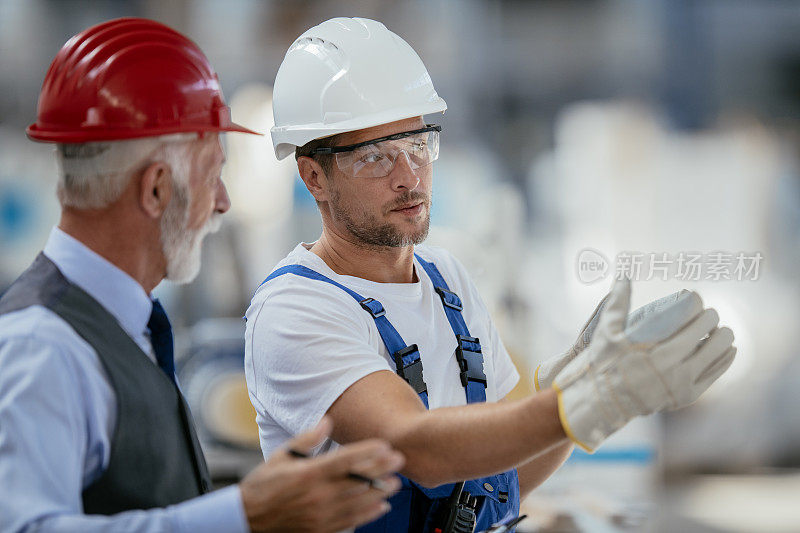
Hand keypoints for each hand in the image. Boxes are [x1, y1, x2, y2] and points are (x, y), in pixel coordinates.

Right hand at [240, 417, 404, 531]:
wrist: (248, 520)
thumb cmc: (262, 487)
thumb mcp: (280, 456)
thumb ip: (307, 439)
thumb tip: (327, 422)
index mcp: (308, 474)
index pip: (345, 460)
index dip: (368, 452)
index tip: (385, 445)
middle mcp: (318, 495)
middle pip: (358, 481)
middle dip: (381, 470)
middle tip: (398, 461)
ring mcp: (321, 515)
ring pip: (359, 502)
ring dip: (380, 491)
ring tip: (395, 483)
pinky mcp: (322, 530)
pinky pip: (352, 521)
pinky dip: (369, 514)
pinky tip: (380, 505)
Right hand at [552, 278, 734, 452]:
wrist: (602, 403)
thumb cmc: (603, 363)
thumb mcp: (606, 330)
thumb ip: (618, 300)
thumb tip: (624, 272)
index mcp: (651, 343)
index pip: (689, 311)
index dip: (695, 300)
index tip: (692, 297)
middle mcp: (670, 362)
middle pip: (708, 327)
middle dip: (710, 316)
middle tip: (707, 313)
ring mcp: (681, 381)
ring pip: (719, 349)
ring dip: (723, 335)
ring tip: (720, 329)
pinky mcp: (688, 396)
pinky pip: (717, 372)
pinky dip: (726, 357)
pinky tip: (728, 348)